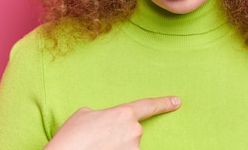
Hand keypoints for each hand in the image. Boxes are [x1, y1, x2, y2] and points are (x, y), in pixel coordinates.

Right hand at [43, 96, 180, 149]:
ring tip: (96, 148)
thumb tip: (104, 120)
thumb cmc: (71, 137)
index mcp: (123, 114)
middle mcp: (134, 131)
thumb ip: (103, 114)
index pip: (148, 106)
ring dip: (115, 147)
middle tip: (97, 141)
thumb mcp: (84, 115)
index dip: (164, 103)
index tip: (177, 102)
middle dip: (118, 136)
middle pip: (132, 132)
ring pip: (128, 147)